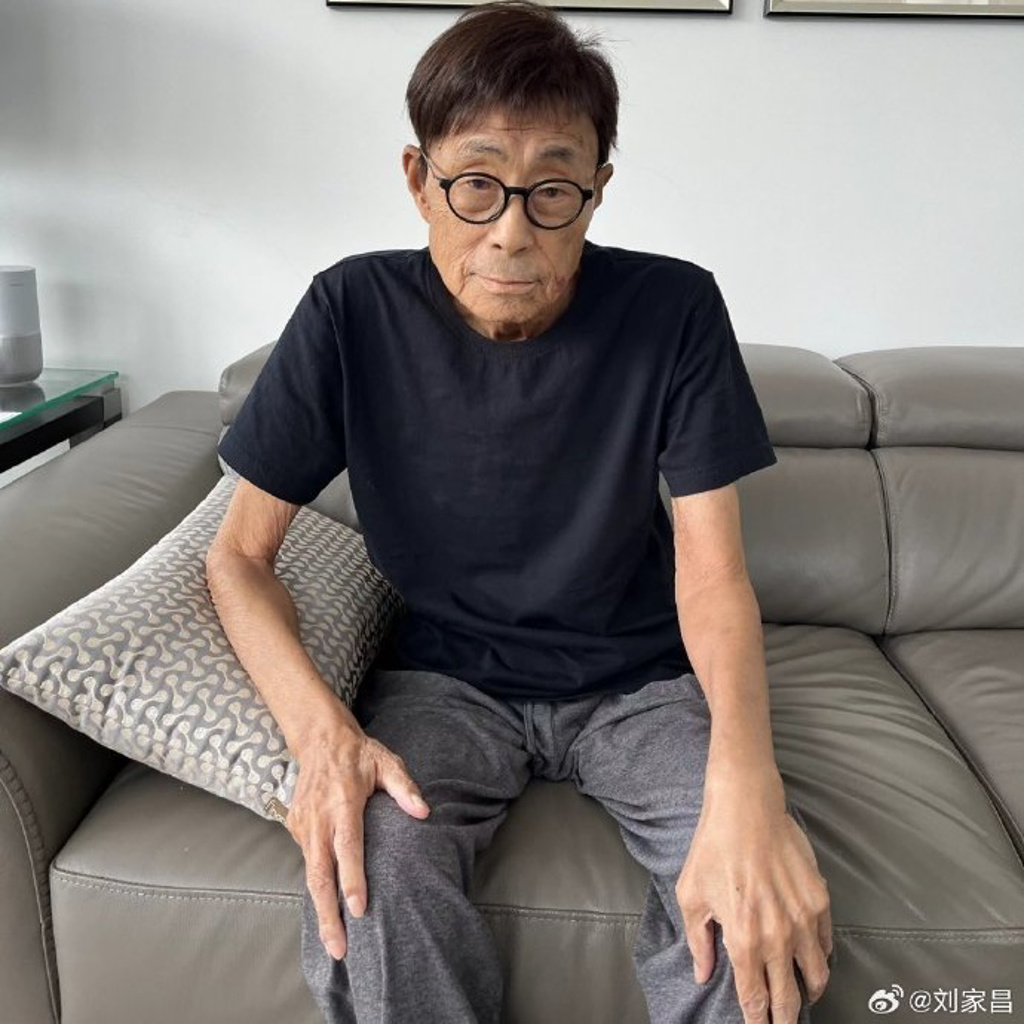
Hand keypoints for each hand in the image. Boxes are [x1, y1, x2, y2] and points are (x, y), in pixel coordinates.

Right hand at [284, 721, 429, 960]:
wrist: (319, 739)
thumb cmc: (358, 754)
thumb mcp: (386, 761)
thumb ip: (405, 787)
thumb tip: (423, 812)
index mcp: (343, 802)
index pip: (347, 846)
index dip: (352, 879)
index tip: (359, 909)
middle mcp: (318, 818)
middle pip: (319, 874)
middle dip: (328, 914)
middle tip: (339, 949)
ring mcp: (303, 824)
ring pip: (309, 874)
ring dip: (320, 909)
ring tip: (334, 942)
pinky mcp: (294, 827)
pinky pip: (307, 862)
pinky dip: (315, 888)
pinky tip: (326, 910)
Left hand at [676, 774, 832, 1023]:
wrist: (746, 809)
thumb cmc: (713, 848)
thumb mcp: (691, 896)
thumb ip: (698, 941)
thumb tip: (703, 972)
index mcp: (744, 940)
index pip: (756, 998)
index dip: (758, 1020)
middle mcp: (778, 937)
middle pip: (790, 997)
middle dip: (786, 1018)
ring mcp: (804, 920)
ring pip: (817, 975)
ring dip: (809, 991)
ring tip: (801, 996)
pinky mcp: (820, 900)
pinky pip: (826, 943)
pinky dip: (820, 957)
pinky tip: (811, 958)